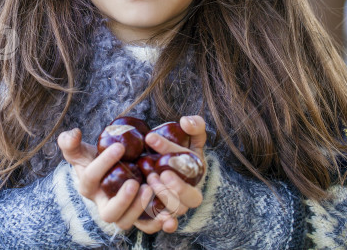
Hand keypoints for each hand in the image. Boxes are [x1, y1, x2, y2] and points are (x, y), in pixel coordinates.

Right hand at [58, 129, 168, 233]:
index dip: (103, 163)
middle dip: (122, 200)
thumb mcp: (80, 150)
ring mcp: (121, 212)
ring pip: (126, 222)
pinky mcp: (138, 215)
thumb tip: (73, 133)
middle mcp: (103, 204)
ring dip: (139, 209)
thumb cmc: (95, 159)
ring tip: (150, 189)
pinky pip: (146, 226)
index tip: (119, 146)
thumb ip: (69, 142)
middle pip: (109, 213)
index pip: (91, 178)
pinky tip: (167, 212)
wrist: (113, 169)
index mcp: (88, 188)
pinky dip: (156, 222)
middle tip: (134, 182)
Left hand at [140, 115, 207, 232]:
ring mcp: (174, 206)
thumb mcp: (188, 137)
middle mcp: (187, 195)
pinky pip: (162, 225)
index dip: (174, 155)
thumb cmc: (175, 152)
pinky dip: (161, 224)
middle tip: (158, 173)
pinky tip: (158, 218)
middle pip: (189, 200)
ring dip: (164, 198)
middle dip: (176, 188)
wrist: (155, 166)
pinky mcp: (158, 215)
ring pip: (175, 211)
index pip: (193, 169)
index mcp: (196, 176)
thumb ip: (195, 126)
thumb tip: (186, 121)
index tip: (152, 139)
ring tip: (150, 181)